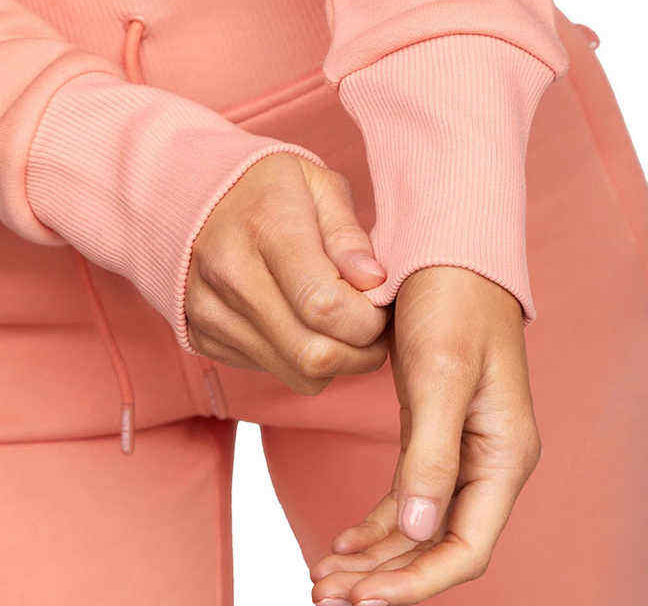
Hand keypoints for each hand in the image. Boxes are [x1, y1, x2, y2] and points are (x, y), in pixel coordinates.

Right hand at [185, 152, 390, 394]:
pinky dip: (298, 358)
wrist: (190, 195)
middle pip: (312, 355)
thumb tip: (375, 284)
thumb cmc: (268, 188)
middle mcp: (228, 273)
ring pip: (296, 375)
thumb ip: (348, 235)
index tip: (380, 306)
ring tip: (338, 323)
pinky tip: (299, 322)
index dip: (369, 321)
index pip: (325, 305)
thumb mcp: (318, 186)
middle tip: (371, 326)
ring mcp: (208, 310)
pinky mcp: (201, 335)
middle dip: (361, 353)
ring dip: (334, 361)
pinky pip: (272, 371)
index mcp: (265, 226)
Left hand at [311, 266, 541, 602]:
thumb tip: (418, 530)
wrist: (445, 255)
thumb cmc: (452, 304)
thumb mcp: (440, 374)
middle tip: (324, 594)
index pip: (465, 546)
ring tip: (324, 576)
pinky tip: (344, 539)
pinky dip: (375, 522)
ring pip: (416, 525)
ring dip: (374, 556)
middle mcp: (486, 460)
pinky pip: (406, 493)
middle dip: (384, 577)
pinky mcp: (430, 430)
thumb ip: (432, 454)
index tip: (361, 599)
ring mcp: (458, 448)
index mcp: (502, 454)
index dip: (415, 582)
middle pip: (436, 544)